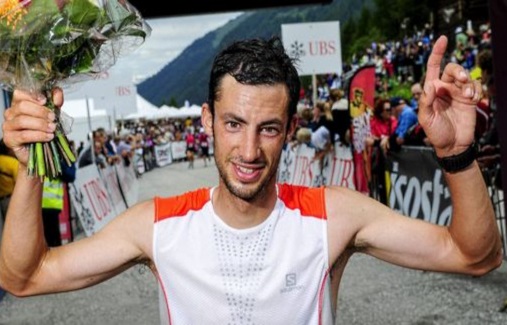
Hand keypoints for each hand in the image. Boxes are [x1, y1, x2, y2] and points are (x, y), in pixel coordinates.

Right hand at [2, 88, 62, 165]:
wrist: (41, 153)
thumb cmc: (44, 131)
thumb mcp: (52, 115)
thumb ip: (54, 103)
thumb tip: (57, 92)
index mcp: (18, 105)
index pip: (19, 94)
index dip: (32, 96)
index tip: (45, 101)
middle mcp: (10, 114)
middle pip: (22, 106)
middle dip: (40, 111)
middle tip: (52, 118)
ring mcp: (8, 127)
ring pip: (22, 120)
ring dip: (40, 124)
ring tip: (52, 128)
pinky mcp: (9, 140)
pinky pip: (24, 135)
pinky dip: (39, 135)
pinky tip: (49, 137)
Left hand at [418, 35, 481, 156]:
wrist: (452, 145)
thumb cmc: (435, 133)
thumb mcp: (425, 119)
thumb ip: (425, 101)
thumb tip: (430, 84)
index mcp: (431, 90)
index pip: (433, 67)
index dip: (437, 52)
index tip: (443, 39)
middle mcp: (444, 89)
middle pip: (452, 69)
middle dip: (458, 70)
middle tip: (462, 79)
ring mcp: (458, 94)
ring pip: (466, 76)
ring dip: (468, 82)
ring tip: (468, 96)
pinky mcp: (470, 100)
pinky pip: (476, 87)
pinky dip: (477, 90)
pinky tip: (474, 100)